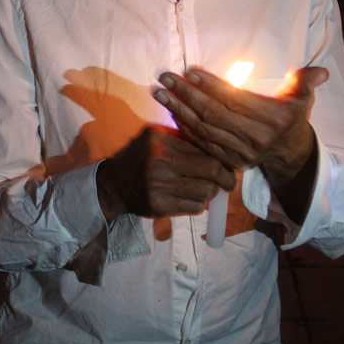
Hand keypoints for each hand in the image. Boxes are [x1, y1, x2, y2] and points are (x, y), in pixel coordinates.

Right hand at [96, 125, 233, 220]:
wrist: (113, 184)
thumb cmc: (140, 158)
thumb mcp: (154, 137)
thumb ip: (180, 137)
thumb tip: (218, 145)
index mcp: (159, 139)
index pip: (204, 150)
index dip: (222, 160)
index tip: (230, 166)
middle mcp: (159, 160)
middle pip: (209, 171)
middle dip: (226, 178)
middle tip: (230, 182)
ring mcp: (158, 184)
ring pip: (204, 191)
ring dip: (210, 193)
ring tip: (206, 190)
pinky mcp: (158, 205)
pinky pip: (193, 207)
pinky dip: (198, 204)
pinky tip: (191, 198)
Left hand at [153, 66, 328, 222]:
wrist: (290, 153)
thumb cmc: (291, 117)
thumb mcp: (302, 97)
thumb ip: (305, 81)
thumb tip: (320, 72)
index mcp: (273, 120)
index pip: (236, 100)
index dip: (212, 86)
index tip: (190, 70)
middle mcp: (256, 139)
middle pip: (215, 114)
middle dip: (187, 95)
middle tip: (165, 78)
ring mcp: (241, 152)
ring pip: (204, 129)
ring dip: (179, 110)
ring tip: (161, 93)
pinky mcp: (230, 160)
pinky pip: (203, 143)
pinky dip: (185, 128)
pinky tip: (171, 112)